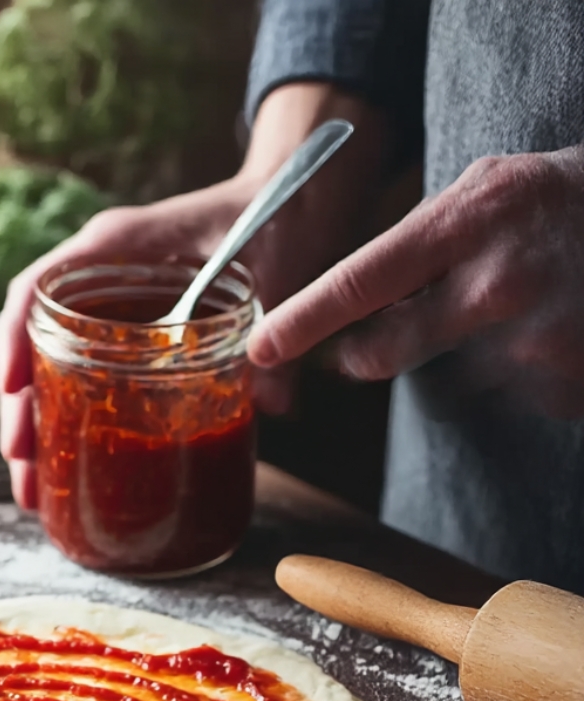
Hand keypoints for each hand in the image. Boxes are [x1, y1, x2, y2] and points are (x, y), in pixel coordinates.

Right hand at [0, 84, 387, 508]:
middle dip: (22, 409)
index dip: (15, 339)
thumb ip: (275, 330)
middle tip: (24, 467)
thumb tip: (276, 405)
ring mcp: (108, 305)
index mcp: (115, 246)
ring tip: (36, 486)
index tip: (14, 389)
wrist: (290, 191)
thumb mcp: (275, 267)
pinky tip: (70, 461)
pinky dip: (68, 418)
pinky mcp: (127, 332)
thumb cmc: (272, 211)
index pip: (38, 288)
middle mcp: (99, 276)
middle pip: (32, 344)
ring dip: (39, 425)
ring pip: (49, 367)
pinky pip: (80, 374)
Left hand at [250, 146, 583, 417]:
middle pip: (383, 354)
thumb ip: (414, 247)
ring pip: (446, 380)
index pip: (356, 284)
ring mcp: (535, 341)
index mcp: (466, 222)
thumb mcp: (484, 192)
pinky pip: (505, 396)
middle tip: (377, 339)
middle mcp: (496, 284)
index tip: (260, 350)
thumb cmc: (557, 202)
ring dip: (460, 358)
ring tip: (512, 308)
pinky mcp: (565, 385)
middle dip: (367, 354)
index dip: (300, 323)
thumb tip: (340, 316)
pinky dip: (514, 373)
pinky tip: (548, 331)